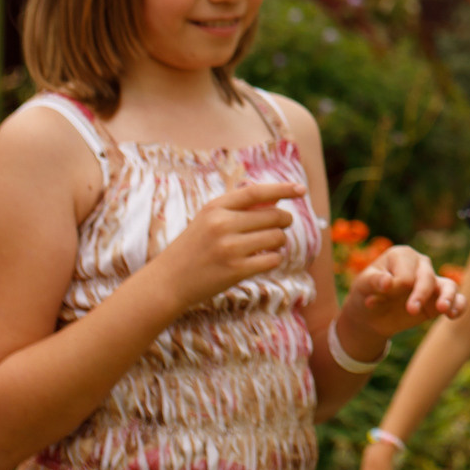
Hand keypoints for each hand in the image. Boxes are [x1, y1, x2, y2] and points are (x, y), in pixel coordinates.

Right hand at [148, 178, 304, 312]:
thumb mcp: (208, 220)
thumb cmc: (193, 248)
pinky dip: (274, 259)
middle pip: (273, 216)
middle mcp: (222, 224)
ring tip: (269, 245)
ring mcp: (229, 248)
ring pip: (277, 238)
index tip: (301, 189)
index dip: (282, 189)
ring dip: (280, 241)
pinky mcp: (236, 270)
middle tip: (281, 226)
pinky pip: (272, 260)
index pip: (256, 192)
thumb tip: (278, 200)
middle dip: (284, 221)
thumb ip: (239, 208)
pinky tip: (264, 260)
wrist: (168, 281)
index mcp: (215, 207)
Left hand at [335, 245, 465, 359]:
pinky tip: (452, 316)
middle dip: (420, 294)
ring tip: (442, 309)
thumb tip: (387, 282)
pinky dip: (458, 306)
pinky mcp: (439, 299)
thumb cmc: (366, 293)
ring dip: (447, 297)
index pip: (405, 272)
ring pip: (449, 285)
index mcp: (402, 255)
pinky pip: (457, 299)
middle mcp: (420, 265)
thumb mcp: (362, 285)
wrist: (370, 315)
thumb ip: (374, 281)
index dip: (394, 288)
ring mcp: (432, 281)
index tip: (374, 298)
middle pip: (427, 277)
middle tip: (411, 310)